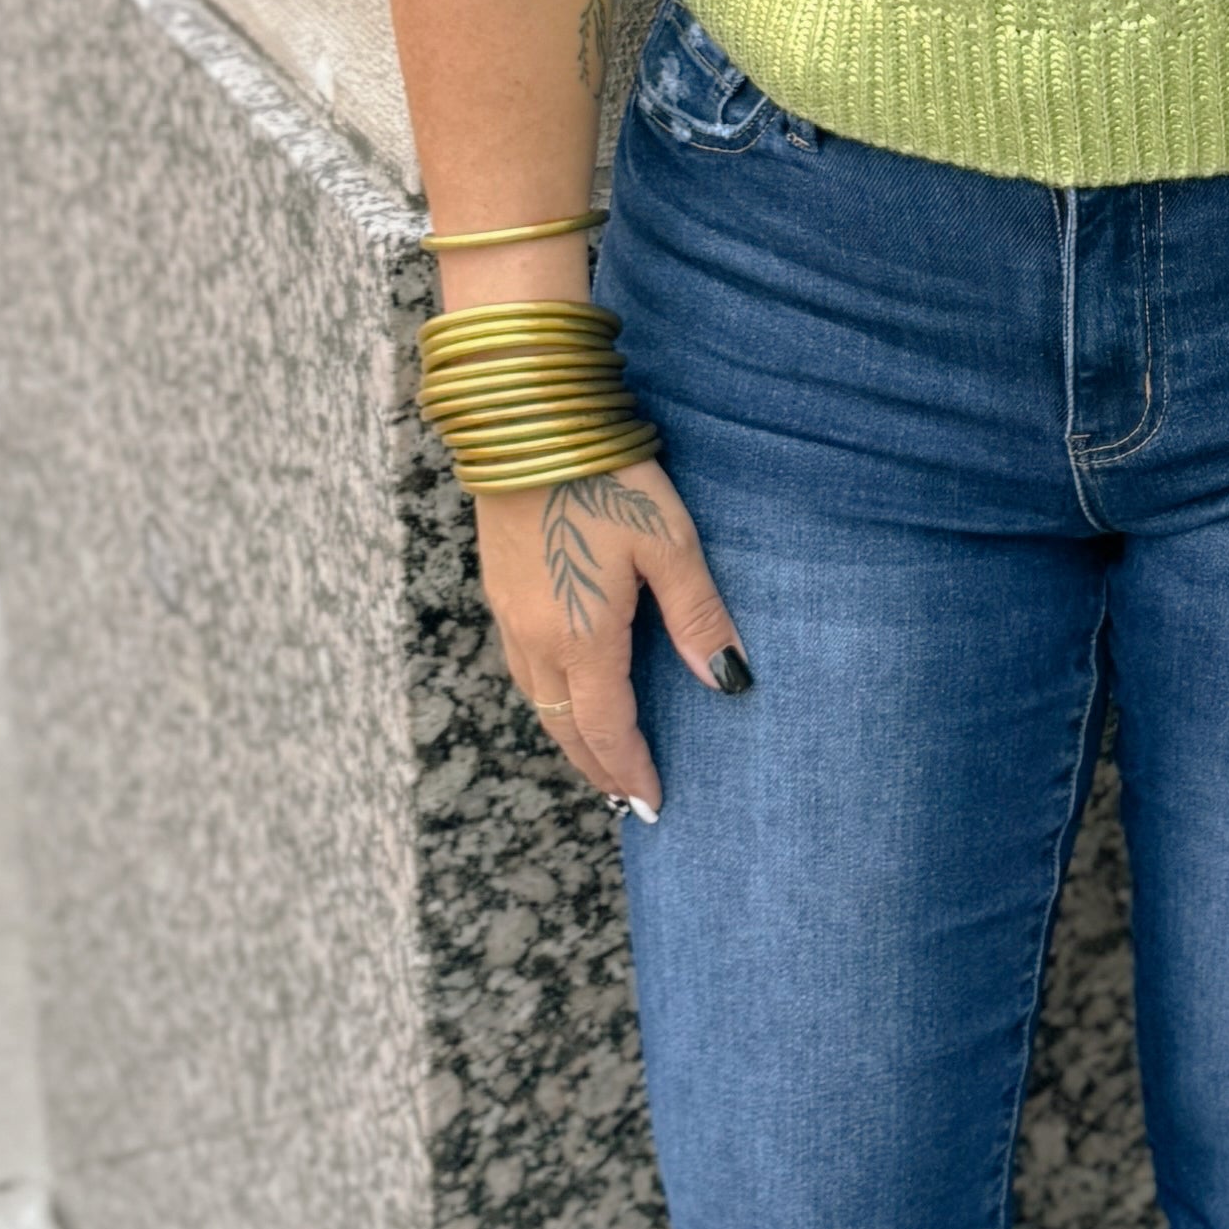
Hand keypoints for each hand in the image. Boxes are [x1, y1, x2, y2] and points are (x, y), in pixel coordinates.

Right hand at [473, 462, 748, 816]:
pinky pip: (522, 665)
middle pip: (564, 727)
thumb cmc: (605, 478)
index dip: (630, 771)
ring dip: (569, 734)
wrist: (525, 423)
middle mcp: (535, 639)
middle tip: (626, 797)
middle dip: (597, 767)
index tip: (653, 804)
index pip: (607, 729)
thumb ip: (699, 617)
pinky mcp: (498, 587)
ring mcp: (509, 614)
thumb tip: (729, 683)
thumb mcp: (669, 544)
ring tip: (600, 754)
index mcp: (581, 639)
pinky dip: (549, 696)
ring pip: (538, 698)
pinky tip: (568, 688)